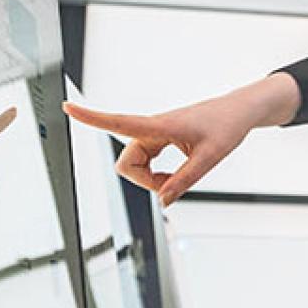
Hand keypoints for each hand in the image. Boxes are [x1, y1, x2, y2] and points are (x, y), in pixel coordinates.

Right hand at [64, 73, 298, 205]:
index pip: (119, 122)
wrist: (240, 111)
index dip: (92, 118)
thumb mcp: (211, 158)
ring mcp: (156, 134)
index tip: (67, 107)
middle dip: (143, 180)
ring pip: (135, 164)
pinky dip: (157, 175)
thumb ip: (186, 180)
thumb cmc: (227, 126)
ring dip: (152, 179)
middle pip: (127, 161)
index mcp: (162, 126)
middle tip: (173, 186)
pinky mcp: (161, 139)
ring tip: (178, 180)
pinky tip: (173, 177)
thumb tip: (162, 200)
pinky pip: (146, 162)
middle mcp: (153, 128)